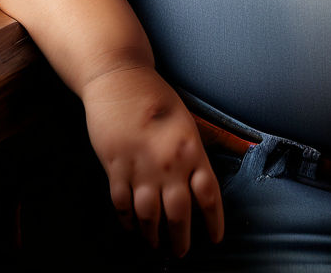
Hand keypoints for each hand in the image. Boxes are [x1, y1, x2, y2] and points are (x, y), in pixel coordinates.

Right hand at [81, 64, 222, 255]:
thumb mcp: (186, 120)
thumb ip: (194, 149)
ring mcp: (140, 167)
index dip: (214, 220)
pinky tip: (131, 226)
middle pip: (179, 213)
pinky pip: (122, 204)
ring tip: (156, 244)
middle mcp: (168, 162)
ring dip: (153, 234)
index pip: (209, 194)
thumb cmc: (156, 96)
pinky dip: (127, 220)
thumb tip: (203, 178)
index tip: (216, 238)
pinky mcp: (115, 167)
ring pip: (148, 215)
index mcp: (191, 148)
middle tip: (182, 252)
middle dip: (181, 238)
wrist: (120, 79)